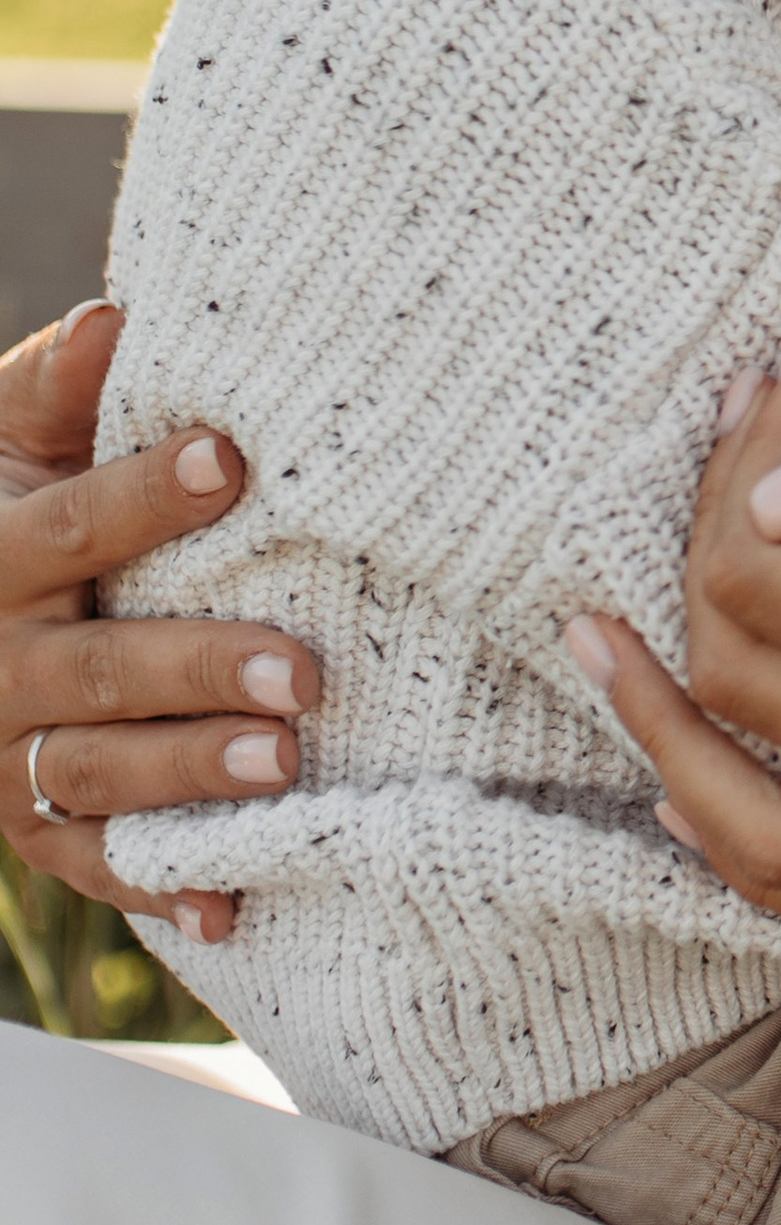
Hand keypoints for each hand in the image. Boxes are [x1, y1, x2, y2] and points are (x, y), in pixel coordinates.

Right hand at [0, 304, 317, 943]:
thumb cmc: (14, 500)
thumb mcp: (11, 438)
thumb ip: (58, 387)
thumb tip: (117, 317)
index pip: (66, 527)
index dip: (139, 496)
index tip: (231, 458)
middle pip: (96, 670)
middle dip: (199, 669)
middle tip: (306, 673)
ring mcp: (8, 761)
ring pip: (98, 776)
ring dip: (191, 778)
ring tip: (286, 765)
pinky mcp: (35, 833)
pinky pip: (97, 870)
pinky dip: (162, 891)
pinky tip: (233, 907)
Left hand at [563, 351, 780, 932]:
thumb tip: (775, 498)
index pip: (776, 583)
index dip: (741, 468)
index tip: (779, 374)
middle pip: (751, 686)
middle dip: (700, 550)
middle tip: (729, 440)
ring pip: (766, 844)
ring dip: (668, 746)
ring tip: (607, 652)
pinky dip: (747, 846)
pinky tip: (690, 782)